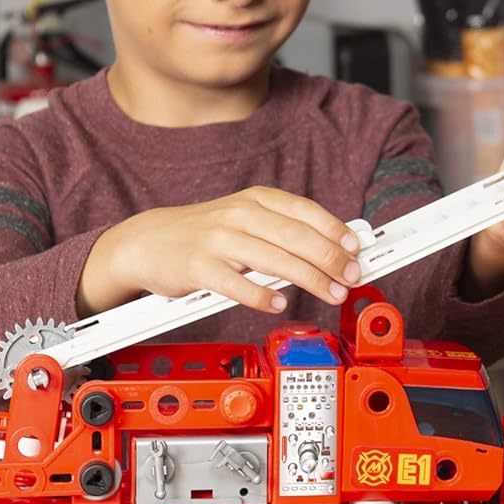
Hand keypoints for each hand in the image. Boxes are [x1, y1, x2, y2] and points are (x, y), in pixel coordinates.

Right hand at [79, 186, 362, 316]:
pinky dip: (260, 294)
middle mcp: (239, 215)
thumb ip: (284, 229)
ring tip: (332, 292)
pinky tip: (279, 303)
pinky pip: (235, 283)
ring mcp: (218, 240)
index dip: (334, 230)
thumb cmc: (206, 232)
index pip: (304, 211)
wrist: (147, 241)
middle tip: (352, 276)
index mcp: (256, 200)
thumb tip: (333, 247)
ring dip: (308, 277)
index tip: (356, 249)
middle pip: (295, 235)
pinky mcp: (198, 267)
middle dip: (330, 257)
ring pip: (272, 258)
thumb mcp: (246, 218)